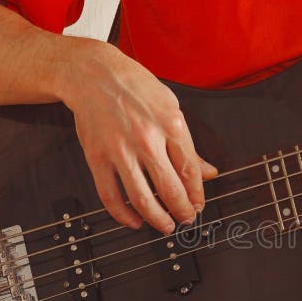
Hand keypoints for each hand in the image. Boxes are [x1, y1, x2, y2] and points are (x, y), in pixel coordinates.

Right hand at [61, 41, 216, 233]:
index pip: (190, 171)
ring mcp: (120, 150)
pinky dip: (123, 215)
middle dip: (183, 211)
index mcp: (170, 124)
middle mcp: (147, 139)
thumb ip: (188, 145)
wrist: (92, 73)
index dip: (197, 195)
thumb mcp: (171, 108)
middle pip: (170, 189)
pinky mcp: (97, 158)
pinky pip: (111, 196)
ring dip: (158, 219)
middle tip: (186, 219)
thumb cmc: (135, 87)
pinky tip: (134, 221)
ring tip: (166, 226)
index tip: (199, 206)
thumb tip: (209, 173)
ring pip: (142, 198)